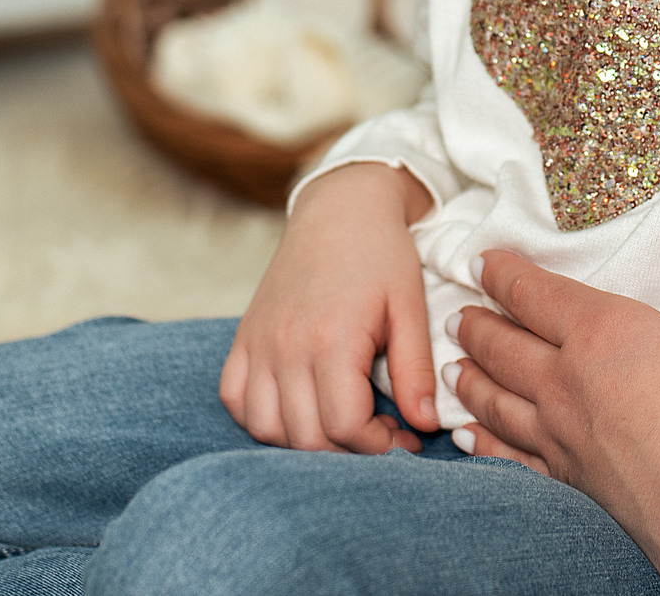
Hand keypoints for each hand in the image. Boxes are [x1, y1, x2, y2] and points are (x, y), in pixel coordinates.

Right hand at [219, 162, 438, 452]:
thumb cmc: (382, 255)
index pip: (343, 426)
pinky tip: (299, 408)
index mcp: (331, 339)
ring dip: (304, 441)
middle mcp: (285, 346)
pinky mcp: (243, 338)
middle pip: (305, 437)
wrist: (340, 207)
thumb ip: (415, 371)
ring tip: (342, 423)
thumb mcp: (410, 308)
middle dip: (348, 451)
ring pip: (265, 428)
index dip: (377, 447)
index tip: (403, 438)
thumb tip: (424, 425)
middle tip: (380, 435)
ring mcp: (258, 343)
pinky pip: (235, 399)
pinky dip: (261, 417)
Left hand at [445, 225, 659, 567]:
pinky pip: (508, 458)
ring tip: (452, 368)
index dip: (505, 274)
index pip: (536, 294)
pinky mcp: (566, 483)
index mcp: (604, 333)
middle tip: (456, 316)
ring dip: (470, 380)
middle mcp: (568, 380)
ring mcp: (561, 436)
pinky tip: (466, 440)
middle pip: (505, 346)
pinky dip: (482, 444)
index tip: (483, 262)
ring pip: (497, 399)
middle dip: (478, 327)